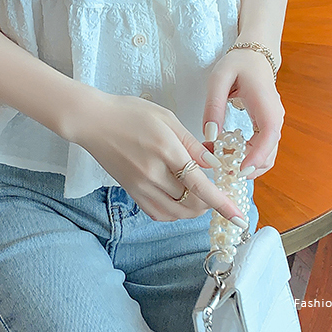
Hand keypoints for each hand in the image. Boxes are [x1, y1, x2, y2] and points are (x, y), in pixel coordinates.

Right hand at [68, 91, 248, 224]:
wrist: (93, 121)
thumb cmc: (129, 113)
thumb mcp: (167, 119)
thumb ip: (192, 143)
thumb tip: (215, 164)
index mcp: (165, 150)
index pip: (200, 184)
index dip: (222, 203)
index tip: (238, 218)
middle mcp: (152, 173)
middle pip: (191, 203)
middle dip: (210, 202)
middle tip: (217, 191)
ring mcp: (140, 186)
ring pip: (176, 213)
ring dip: (194, 209)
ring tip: (200, 195)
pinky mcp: (132, 191)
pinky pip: (158, 213)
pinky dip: (174, 212)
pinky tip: (179, 199)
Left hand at [202, 47, 284, 178]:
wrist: (255, 55)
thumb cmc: (238, 64)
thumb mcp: (219, 80)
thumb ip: (214, 106)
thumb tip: (210, 135)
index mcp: (266, 106)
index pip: (268, 137)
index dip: (256, 157)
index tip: (240, 171)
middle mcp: (274, 118)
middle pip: (269, 154)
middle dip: (248, 168)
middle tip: (221, 170)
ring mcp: (273, 124)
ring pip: (266, 155)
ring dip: (246, 164)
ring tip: (219, 160)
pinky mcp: (267, 127)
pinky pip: (260, 148)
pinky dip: (246, 156)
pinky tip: (226, 151)